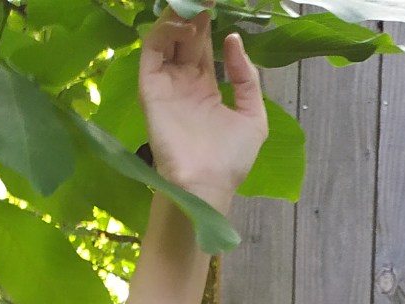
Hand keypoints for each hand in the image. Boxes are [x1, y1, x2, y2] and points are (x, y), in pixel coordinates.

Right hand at [140, 8, 267, 207]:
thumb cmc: (231, 160)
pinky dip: (164, 33)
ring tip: (194, 3)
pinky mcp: (151, 88)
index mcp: (206, 87)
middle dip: (194, 12)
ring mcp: (166, 84)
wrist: (207, 185)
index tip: (217, 3)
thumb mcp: (253, 117)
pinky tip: (182, 25)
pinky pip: (153, 52)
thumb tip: (233, 40)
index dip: (209, 22)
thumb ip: (247, 79)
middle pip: (185, 37)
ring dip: (179, 18)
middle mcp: (184, 81)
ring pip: (167, 39)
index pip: (203, 45)